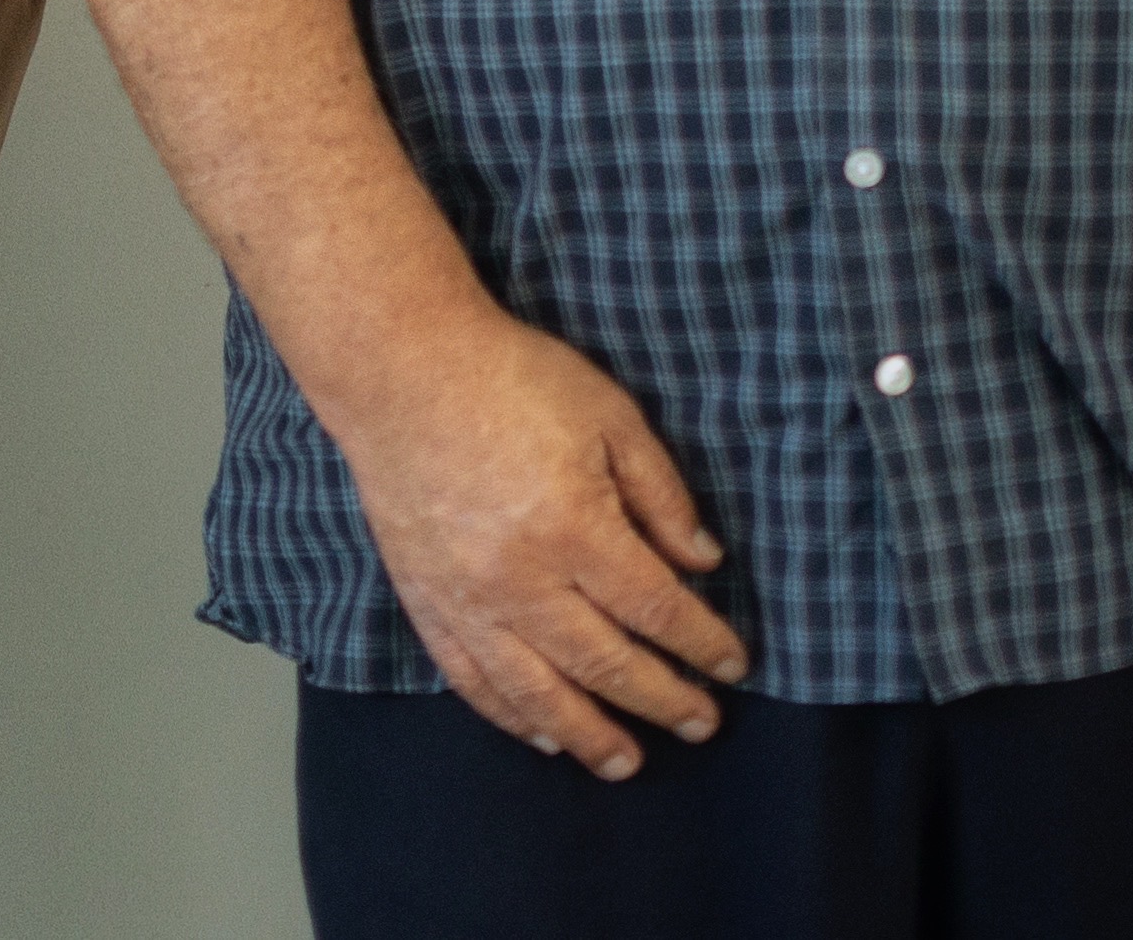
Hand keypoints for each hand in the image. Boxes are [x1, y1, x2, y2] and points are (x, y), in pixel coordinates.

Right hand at [328, 302, 747, 777]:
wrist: (399, 369)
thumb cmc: (511, 379)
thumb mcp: (609, 414)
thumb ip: (659, 492)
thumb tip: (701, 561)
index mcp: (575, 527)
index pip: (656, 609)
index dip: (702, 643)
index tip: (733, 666)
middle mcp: (523, 579)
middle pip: (606, 663)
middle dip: (662, 700)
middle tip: (702, 724)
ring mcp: (469, 598)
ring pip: (537, 692)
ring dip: (588, 735)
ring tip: (625, 763)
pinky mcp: (427, 602)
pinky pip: (471, 679)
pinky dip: (509, 716)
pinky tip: (540, 736)